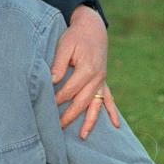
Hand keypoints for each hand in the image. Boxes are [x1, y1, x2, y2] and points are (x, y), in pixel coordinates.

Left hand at [51, 5, 119, 138]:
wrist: (92, 28)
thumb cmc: (75, 36)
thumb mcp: (64, 46)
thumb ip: (59, 65)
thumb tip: (51, 81)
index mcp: (87, 69)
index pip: (69, 91)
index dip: (57, 100)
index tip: (46, 108)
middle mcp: (97, 78)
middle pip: (82, 102)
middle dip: (69, 116)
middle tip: (56, 128)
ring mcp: (102, 81)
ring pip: (96, 105)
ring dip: (90, 121)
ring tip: (83, 136)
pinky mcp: (103, 81)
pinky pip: (109, 100)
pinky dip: (112, 112)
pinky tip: (116, 125)